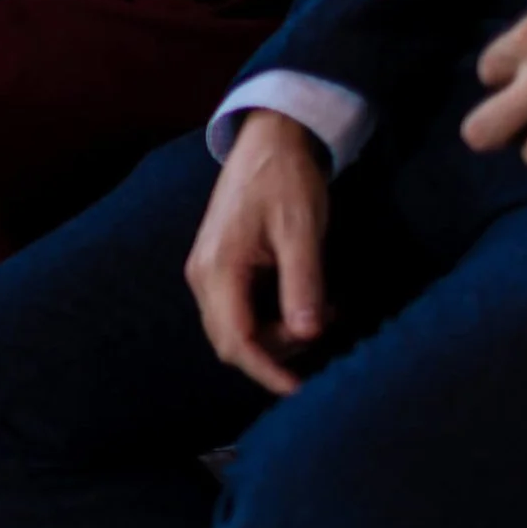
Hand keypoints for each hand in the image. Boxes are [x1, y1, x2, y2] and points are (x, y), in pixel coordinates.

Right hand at [185, 110, 330, 395]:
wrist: (269, 138)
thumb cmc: (285, 178)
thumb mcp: (301, 231)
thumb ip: (303, 284)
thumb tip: (309, 335)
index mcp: (219, 268)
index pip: (236, 341)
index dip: (267, 371)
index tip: (299, 390)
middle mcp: (203, 274)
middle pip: (232, 341)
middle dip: (276, 351)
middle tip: (323, 328)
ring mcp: (207, 270)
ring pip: (236, 328)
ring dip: (277, 333)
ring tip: (322, 308)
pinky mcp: (219, 265)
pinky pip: (239, 309)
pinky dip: (271, 316)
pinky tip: (303, 298)